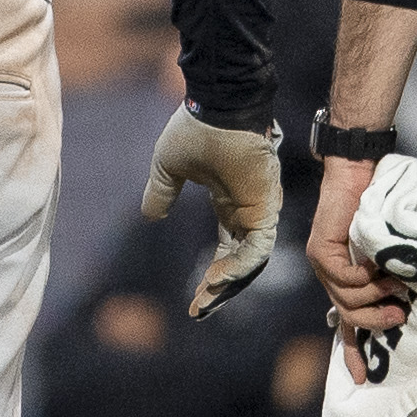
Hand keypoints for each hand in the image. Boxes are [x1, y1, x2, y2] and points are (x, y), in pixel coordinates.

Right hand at [140, 106, 279, 314]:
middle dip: (221, 289)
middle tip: (200, 310)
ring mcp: (259, 209)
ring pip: (251, 261)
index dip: (212, 275)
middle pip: (239, 262)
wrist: (216, 106)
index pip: (226, 249)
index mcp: (228, 202)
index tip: (195, 300)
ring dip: (230, 283)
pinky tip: (218, 277)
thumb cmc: (195, 128)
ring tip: (206, 298)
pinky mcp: (266, 206)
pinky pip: (258, 247)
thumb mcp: (168, 168)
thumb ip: (161, 193)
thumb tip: (150, 216)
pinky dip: (241, 265)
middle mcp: (246, 210)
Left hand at [302, 155, 413, 360]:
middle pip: (348, 318)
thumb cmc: (381, 206)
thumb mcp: (389, 250)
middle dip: (376, 324)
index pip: (345, 323)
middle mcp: (329, 276)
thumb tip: (409, 303)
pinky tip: (380, 266)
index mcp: (344, 279)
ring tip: (398, 284)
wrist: (361, 172)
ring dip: (377, 297)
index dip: (353, 350)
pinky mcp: (320, 251)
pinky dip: (368, 278)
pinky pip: (348, 280)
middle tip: (400, 317)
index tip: (360, 380)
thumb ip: (392, 275)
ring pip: (348, 301)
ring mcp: (320, 264)